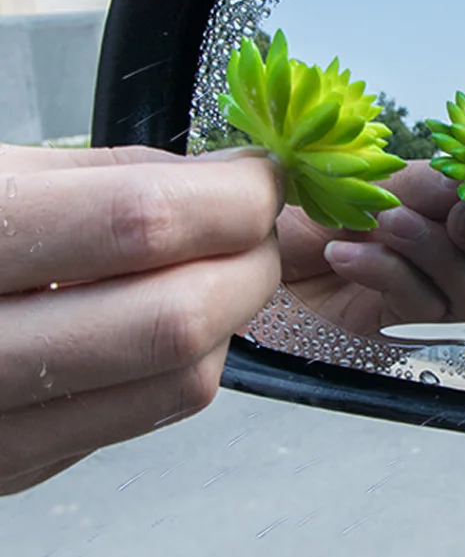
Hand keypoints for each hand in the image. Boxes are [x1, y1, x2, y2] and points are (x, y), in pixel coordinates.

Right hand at [0, 143, 282, 496]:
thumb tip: (237, 180)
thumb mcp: (4, 171)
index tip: (264, 177)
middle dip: (251, 261)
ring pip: (181, 384)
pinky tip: (153, 317)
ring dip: (228, 316)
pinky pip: (143, 416)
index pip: (145, 224)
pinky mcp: (13, 469)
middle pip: (179, 320)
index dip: (235, 197)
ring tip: (213, 267)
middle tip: (254, 225)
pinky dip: (181, 361)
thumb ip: (124, 176)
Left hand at [276, 160, 464, 336]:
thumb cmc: (305, 211)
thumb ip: (417, 183)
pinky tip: (346, 253)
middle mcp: (451, 260)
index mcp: (448, 212)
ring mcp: (430, 302)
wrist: (247, 251)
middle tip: (458, 212)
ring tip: (386, 223)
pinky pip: (421, 310)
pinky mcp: (400, 334)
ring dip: (434, 251)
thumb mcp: (364, 179)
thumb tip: (462, 183)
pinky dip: (388, 274)